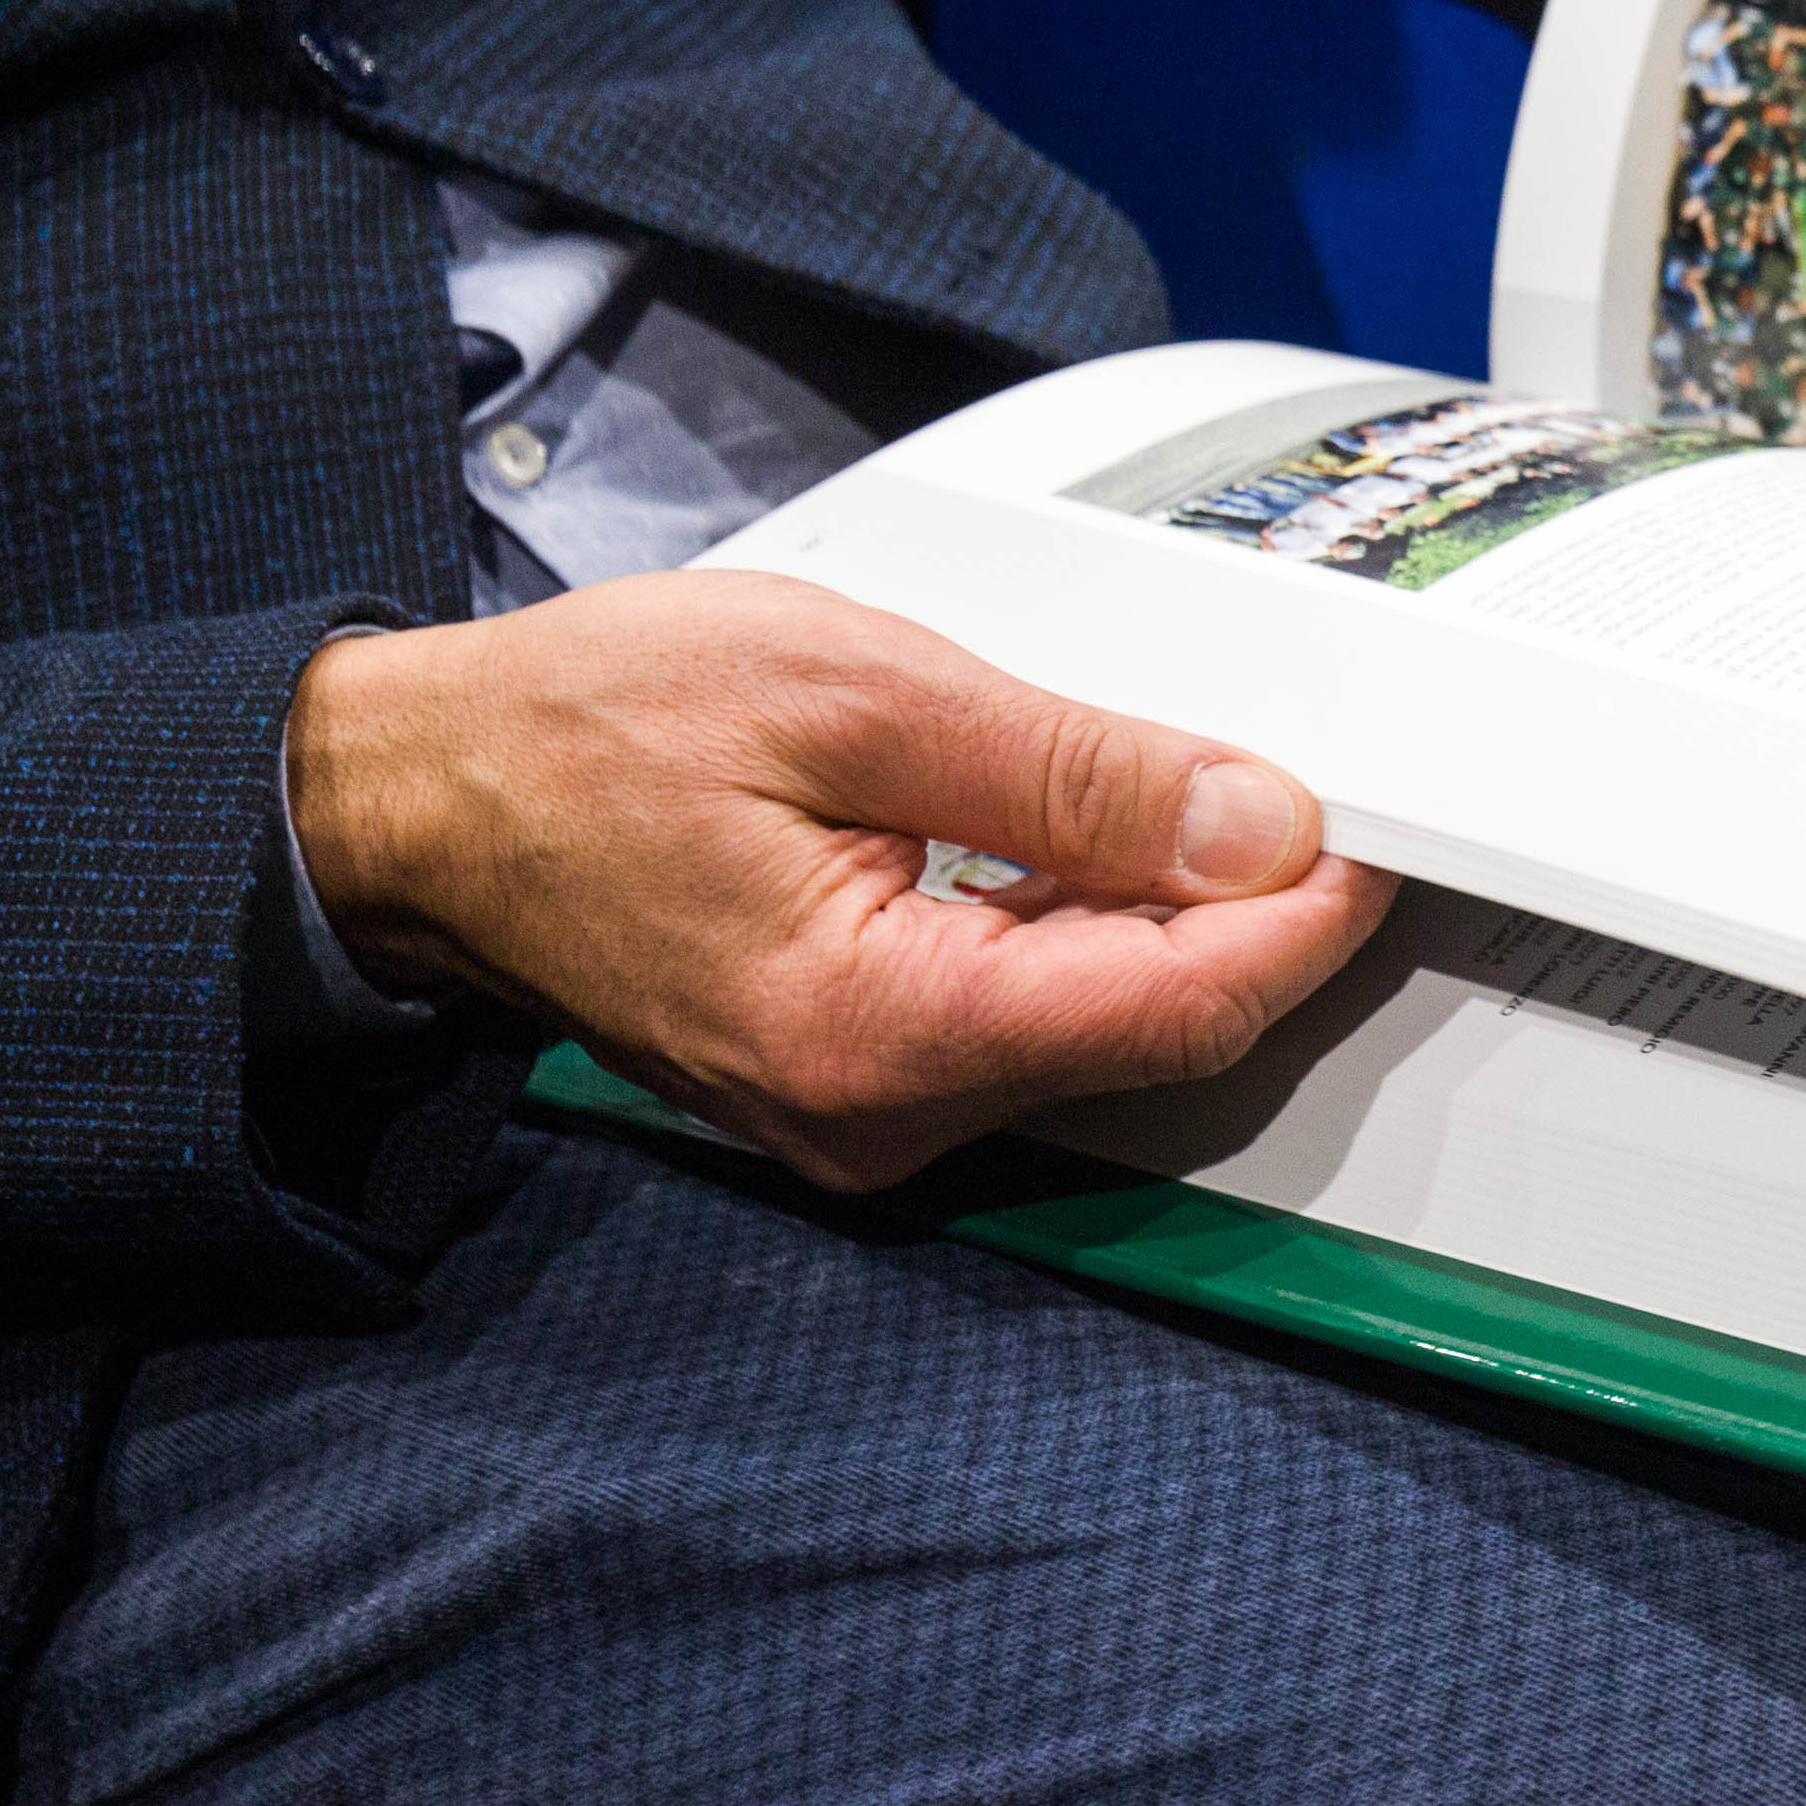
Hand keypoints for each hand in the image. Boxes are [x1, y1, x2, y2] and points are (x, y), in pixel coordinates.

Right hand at [285, 573, 1392, 1191]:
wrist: (422, 796)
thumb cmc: (591, 728)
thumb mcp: (853, 689)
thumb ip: (1067, 768)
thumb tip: (1255, 820)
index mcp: (879, 1029)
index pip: (1176, 1003)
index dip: (1307, 912)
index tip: (1383, 818)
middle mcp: (881, 1114)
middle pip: (1156, 1031)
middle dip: (1265, 914)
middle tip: (1338, 783)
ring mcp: (865, 1116)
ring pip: (1102, 1033)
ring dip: (1182, 919)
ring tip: (1230, 787)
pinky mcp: (856, 1084)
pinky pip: (1027, 1021)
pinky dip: (1094, 933)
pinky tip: (1115, 840)